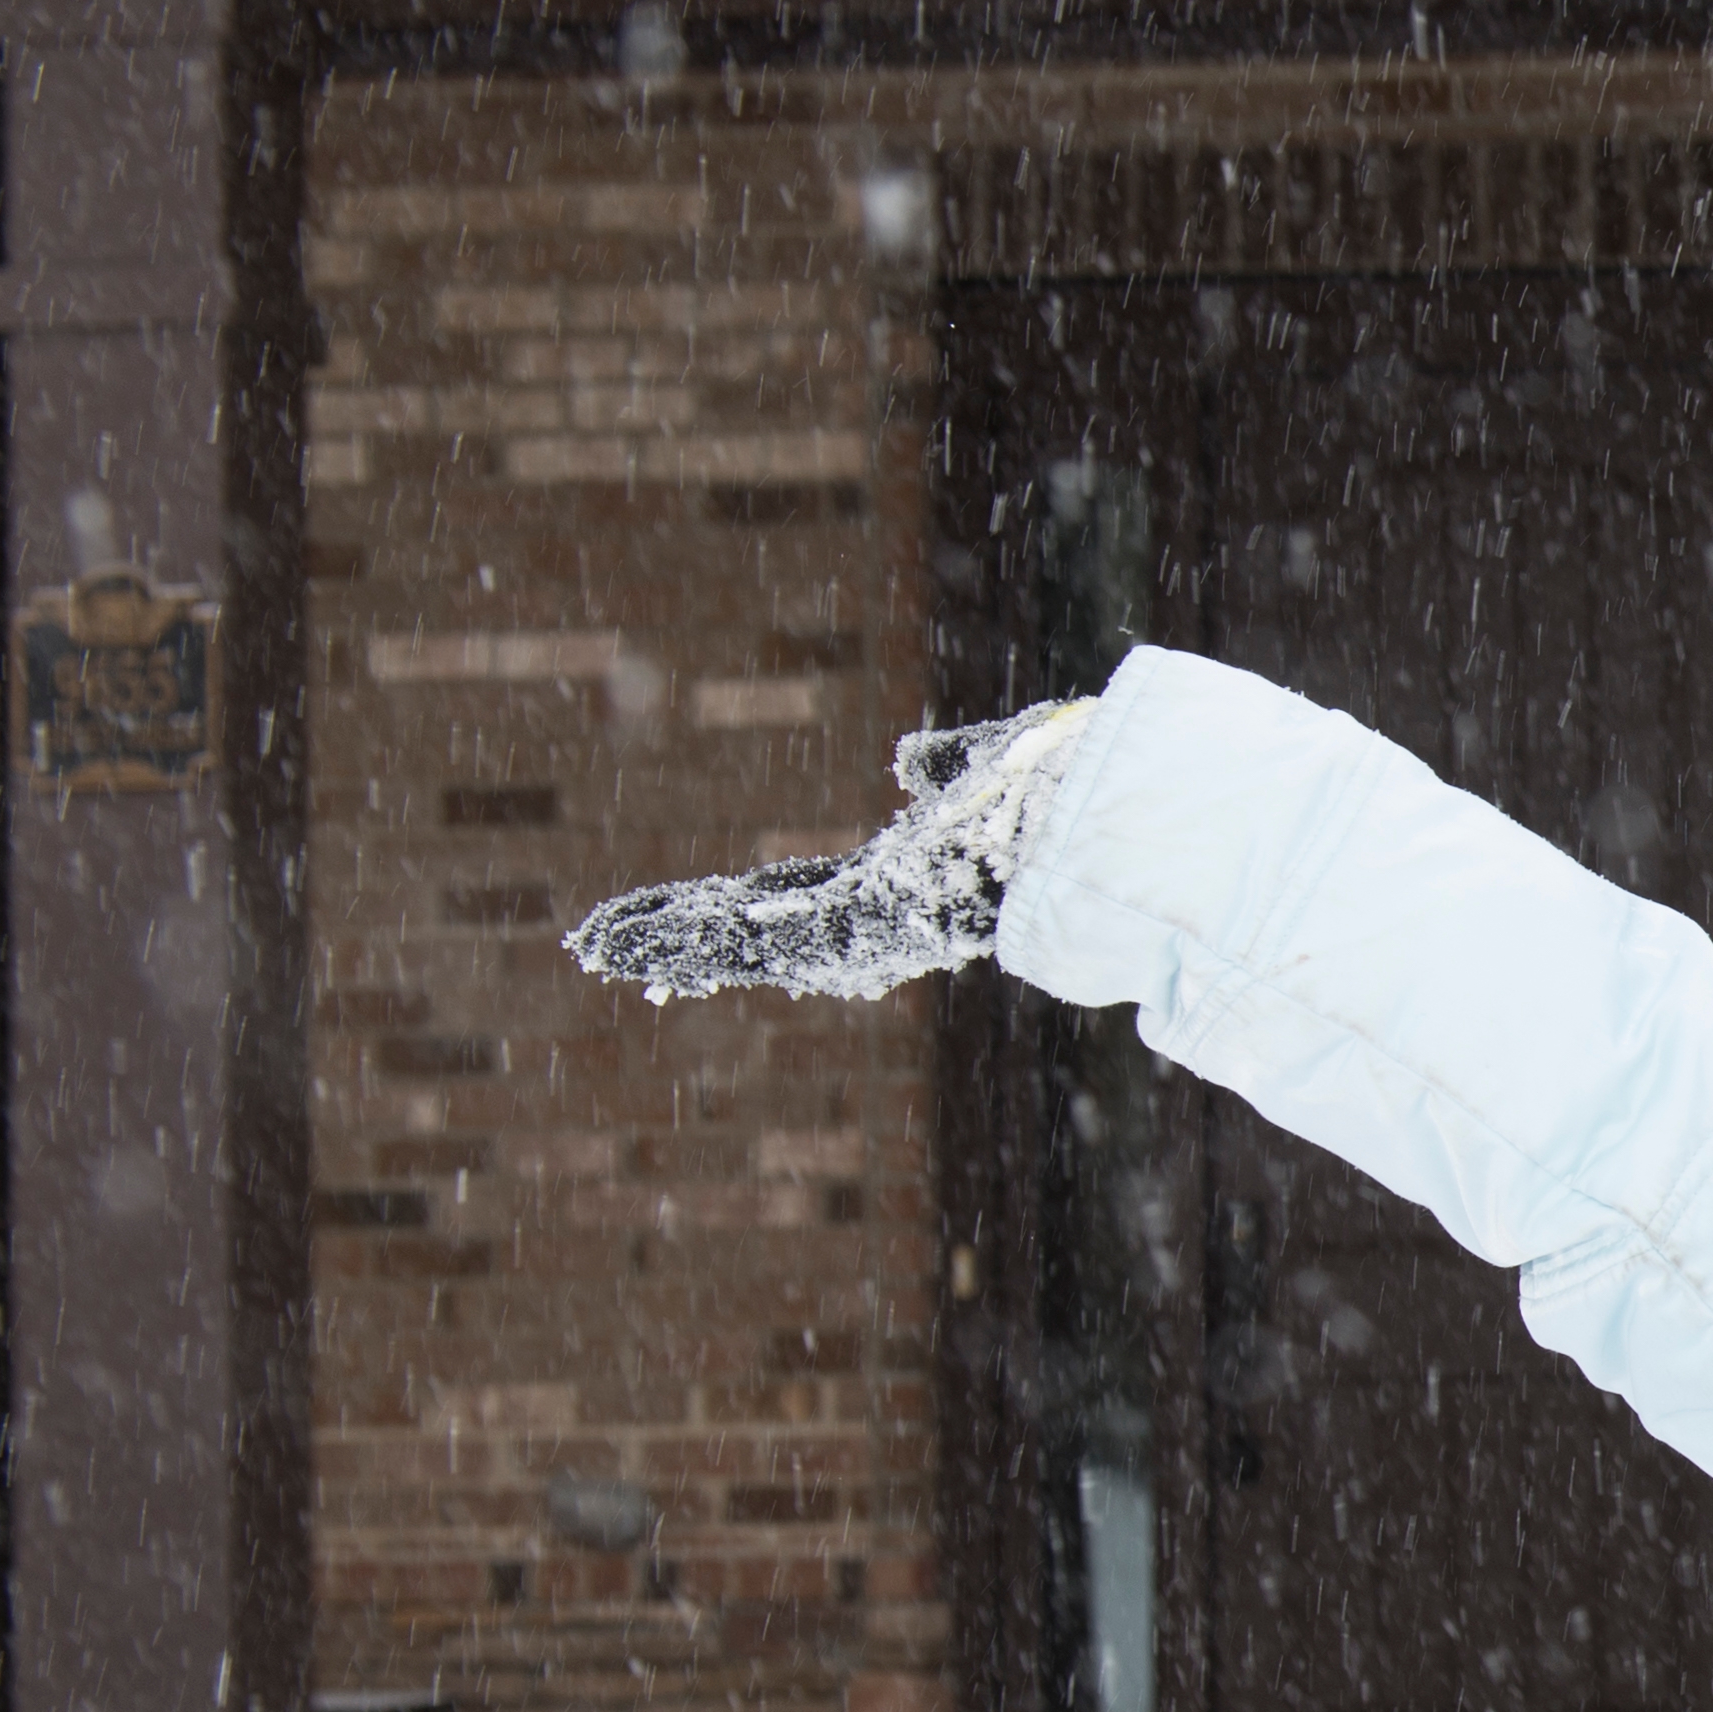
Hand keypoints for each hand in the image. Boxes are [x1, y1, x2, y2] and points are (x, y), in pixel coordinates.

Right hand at [564, 701, 1092, 1001]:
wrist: (1120, 814)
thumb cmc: (1074, 789)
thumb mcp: (991, 764)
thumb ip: (949, 767)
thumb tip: (911, 765)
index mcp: (906, 879)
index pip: (804, 895)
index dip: (746, 900)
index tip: (703, 905)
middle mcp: (883, 912)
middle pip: (761, 925)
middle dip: (685, 932)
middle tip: (607, 942)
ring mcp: (868, 925)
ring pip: (747, 940)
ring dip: (666, 940)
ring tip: (592, 946)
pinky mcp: (858, 924)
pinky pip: (759, 937)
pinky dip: (686, 938)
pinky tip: (624, 943)